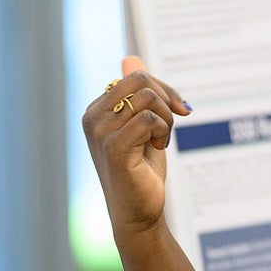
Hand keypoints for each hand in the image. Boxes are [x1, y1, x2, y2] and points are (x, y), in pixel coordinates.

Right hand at [81, 55, 192, 239]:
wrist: (140, 212)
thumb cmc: (142, 171)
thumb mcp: (144, 126)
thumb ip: (139, 94)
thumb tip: (130, 58)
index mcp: (97, 109)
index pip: (136, 76)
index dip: (164, 90)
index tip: (178, 111)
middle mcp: (92, 117)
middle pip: (140, 80)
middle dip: (166, 98)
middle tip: (171, 124)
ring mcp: (99, 132)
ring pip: (147, 98)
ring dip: (166, 119)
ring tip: (159, 140)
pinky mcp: (113, 148)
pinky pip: (148, 119)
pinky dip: (162, 132)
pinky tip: (156, 148)